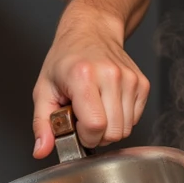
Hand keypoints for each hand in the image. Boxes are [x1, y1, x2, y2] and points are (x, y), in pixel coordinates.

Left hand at [31, 7, 149, 157]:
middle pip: (114, 132)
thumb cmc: (65, 61)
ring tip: (95, 108)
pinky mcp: (142, 83)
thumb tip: (41, 150)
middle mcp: (111, 75)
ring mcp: (130, 79)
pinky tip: (107, 103)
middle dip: (97, 135)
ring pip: (127, 129)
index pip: (95, 126)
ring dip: (110, 127)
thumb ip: (42, 123)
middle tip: (84, 118)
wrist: (91, 32)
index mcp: (83, 76)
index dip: (85, 136)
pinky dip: (121, 118)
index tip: (76, 126)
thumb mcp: (44, 90)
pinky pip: (135, 119)